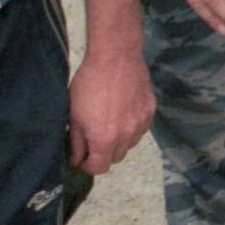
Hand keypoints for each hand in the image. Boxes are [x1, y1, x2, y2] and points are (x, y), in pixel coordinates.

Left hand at [67, 46, 154, 174]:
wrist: (115, 57)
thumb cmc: (89, 84)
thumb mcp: (74, 115)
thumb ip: (76, 141)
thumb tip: (78, 158)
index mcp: (105, 139)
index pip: (99, 167)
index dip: (88, 166)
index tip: (81, 158)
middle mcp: (127, 135)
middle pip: (116, 158)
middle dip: (102, 154)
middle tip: (93, 141)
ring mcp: (142, 122)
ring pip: (130, 144)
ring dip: (119, 142)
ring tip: (109, 125)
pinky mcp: (151, 110)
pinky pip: (141, 128)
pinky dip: (132, 128)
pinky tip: (123, 114)